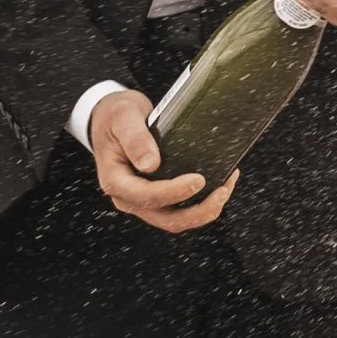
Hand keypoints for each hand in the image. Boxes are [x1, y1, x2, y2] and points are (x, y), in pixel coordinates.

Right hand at [90, 89, 237, 231]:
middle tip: (222, 191)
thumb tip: (150, 164)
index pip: (146, 196)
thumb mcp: (123, 117)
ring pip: (175, 219)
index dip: (174, 192)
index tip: (198, 179)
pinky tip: (219, 185)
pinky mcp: (156, 197)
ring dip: (203, 211)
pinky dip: (201, 203)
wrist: (111, 119)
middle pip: (166, 218)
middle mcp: (128, 197)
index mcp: (115, 181)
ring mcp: (142, 200)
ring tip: (225, 189)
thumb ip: (135, 138)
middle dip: (198, 211)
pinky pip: (180, 209)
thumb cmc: (115, 117)